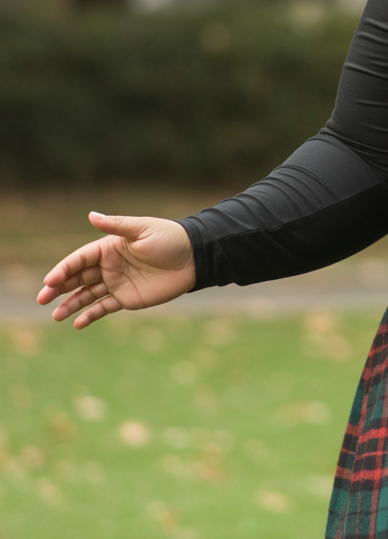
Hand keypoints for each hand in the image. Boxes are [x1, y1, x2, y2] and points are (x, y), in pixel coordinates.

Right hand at [37, 212, 195, 328]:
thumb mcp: (143, 230)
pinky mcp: (127, 298)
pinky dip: (90, 315)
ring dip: (70, 304)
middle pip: (77, 278)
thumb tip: (91, 215)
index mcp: (109, 248)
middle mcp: (109, 266)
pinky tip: (77, 323)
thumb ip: (116, 226)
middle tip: (42, 299)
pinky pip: (104, 307)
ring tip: (56, 316)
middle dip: (58, 288)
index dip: (63, 270)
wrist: (194, 257)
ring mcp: (117, 283)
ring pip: (87, 295)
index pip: (79, 260)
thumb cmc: (169, 239)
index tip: (50, 281)